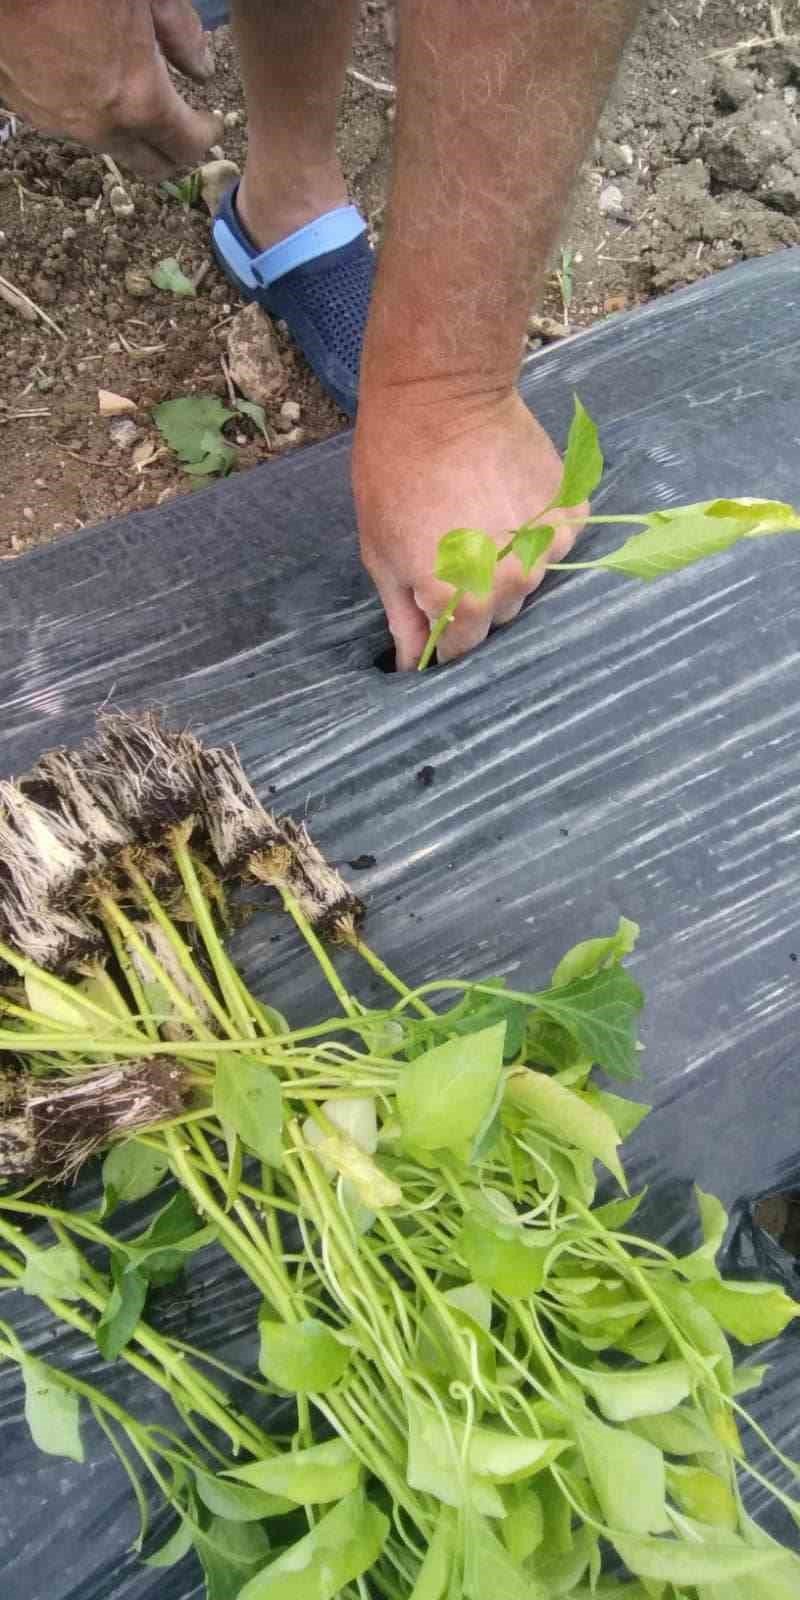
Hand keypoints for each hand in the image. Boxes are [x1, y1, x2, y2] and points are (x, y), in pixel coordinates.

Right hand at [0, 0, 221, 177]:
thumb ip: (182, 34)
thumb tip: (201, 69)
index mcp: (138, 99)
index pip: (187, 146)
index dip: (207, 136)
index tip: (211, 122)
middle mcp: (101, 126)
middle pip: (151, 167)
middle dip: (175, 153)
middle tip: (184, 128)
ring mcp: (61, 123)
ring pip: (111, 146)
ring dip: (131, 133)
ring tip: (137, 97)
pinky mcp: (30, 112)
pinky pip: (73, 126)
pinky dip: (92, 114)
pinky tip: (93, 82)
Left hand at [353, 390, 581, 669]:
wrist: (441, 397)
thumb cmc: (395, 472)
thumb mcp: (381, 551)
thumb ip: (402, 614)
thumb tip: (410, 663)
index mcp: (462, 599)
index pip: (461, 647)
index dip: (442, 634)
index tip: (430, 609)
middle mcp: (512, 582)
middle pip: (499, 615)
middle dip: (475, 597)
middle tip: (450, 551)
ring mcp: (547, 546)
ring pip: (529, 579)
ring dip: (508, 564)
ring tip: (479, 519)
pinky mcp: (570, 511)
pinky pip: (554, 541)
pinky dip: (535, 530)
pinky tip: (506, 499)